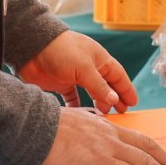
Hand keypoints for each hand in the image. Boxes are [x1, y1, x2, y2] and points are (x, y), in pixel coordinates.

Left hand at [18, 31, 136, 113]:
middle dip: (115, 98)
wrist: (32, 48)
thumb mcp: (84, 68)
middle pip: (107, 85)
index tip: (133, 103)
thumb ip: (99, 86)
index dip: (126, 89)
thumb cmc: (62, 51)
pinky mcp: (61, 83)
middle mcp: (89, 68)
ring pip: (92, 93)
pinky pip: (73, 97)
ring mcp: (75, 76)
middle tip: (121, 113)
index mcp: (99, 60)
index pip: (118, 76)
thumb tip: (115, 100)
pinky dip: (78, 106)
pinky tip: (81, 115)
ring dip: (99, 103)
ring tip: (104, 116)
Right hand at [30, 106, 165, 164]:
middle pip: (146, 163)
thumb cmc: (47, 127)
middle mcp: (108, 143)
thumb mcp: (82, 125)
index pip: (145, 144)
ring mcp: (97, 158)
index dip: (164, 158)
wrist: (26, 126)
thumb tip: (108, 155)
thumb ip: (99, 139)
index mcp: (109, 131)